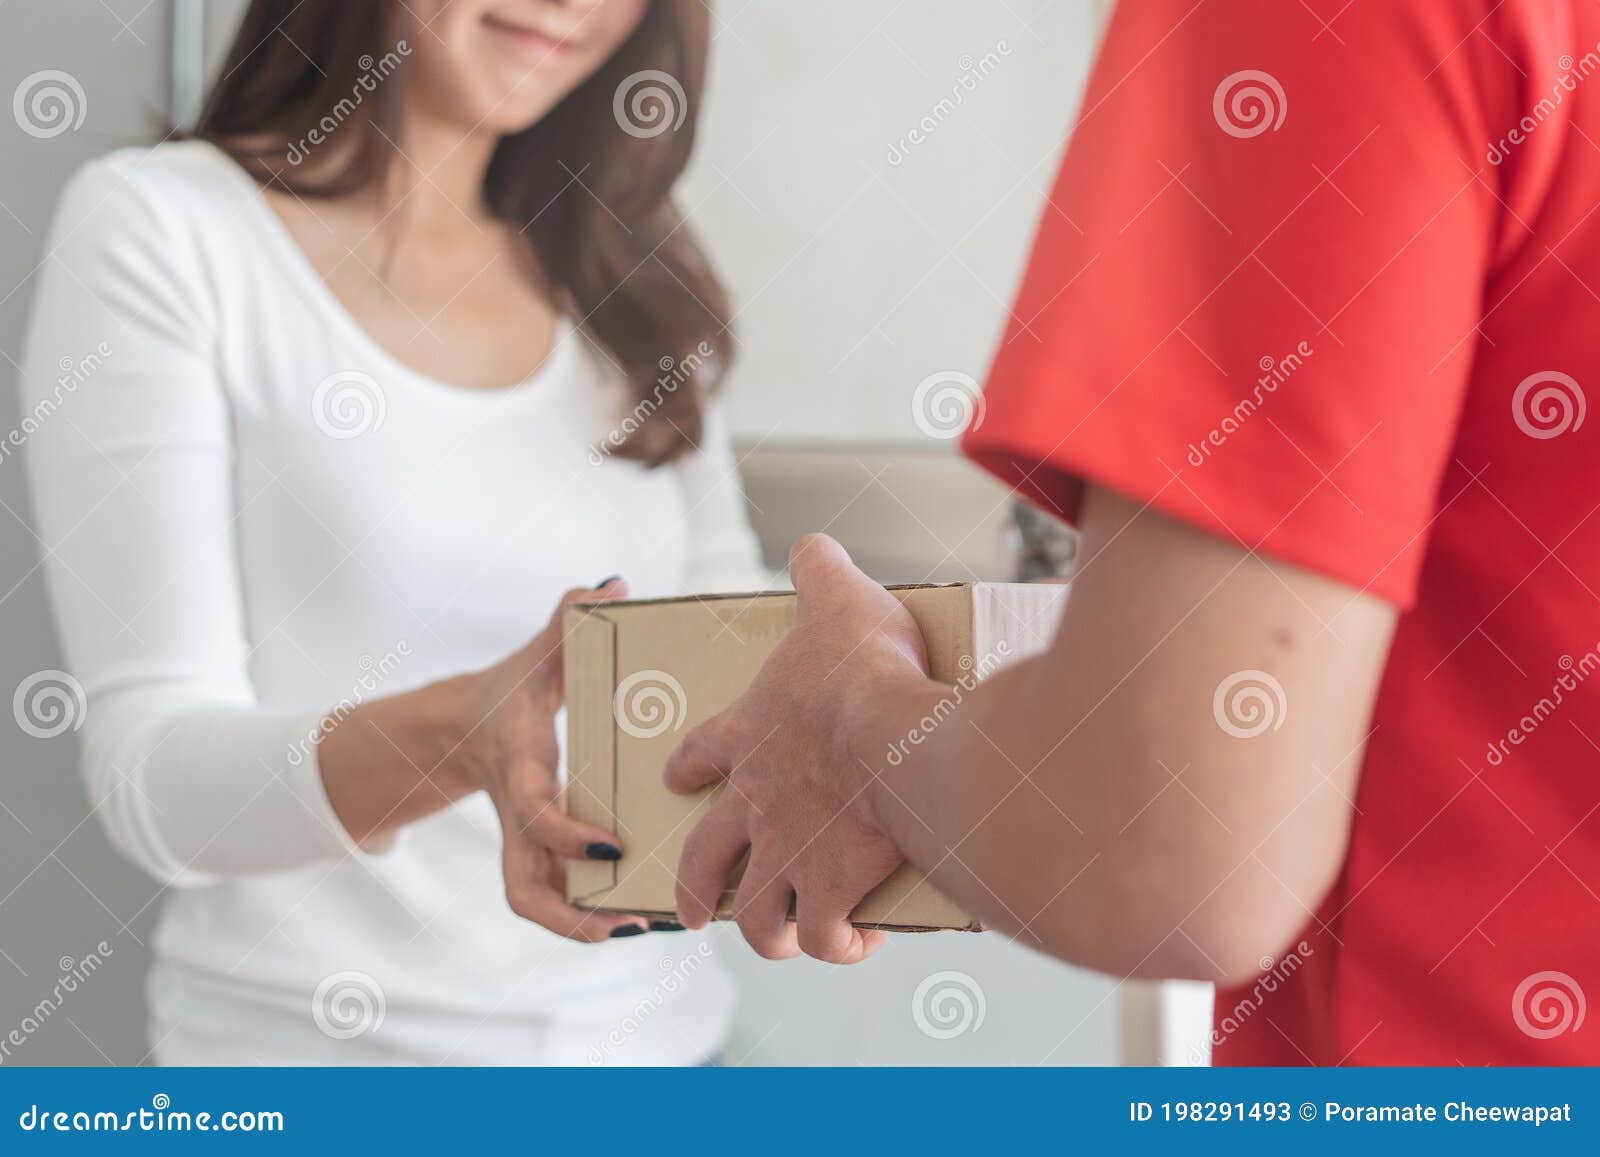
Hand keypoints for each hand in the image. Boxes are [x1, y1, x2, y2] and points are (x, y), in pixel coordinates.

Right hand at [447, 579, 649, 941]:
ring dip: (579, 927)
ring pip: (533, 901)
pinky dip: (586, 913)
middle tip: (624, 925)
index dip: (568, 835)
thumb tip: (613, 584)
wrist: (462, 726)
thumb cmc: (511, 691)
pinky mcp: (534, 851)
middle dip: (568, 915)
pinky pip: (553, 894)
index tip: (614, 844)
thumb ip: (566, 618)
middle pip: (522, 887)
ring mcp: (521, 841)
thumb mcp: (534, 654)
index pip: (536, 814)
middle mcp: (517, 815)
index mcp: (519, 770)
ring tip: (640, 928)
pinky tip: (638, 914)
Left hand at [664, 535, 928, 962]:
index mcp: (751, 737)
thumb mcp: (837, 598)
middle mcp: (757, 804)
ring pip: (757, 915)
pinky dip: (840, 944)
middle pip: (708, 857)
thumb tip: (812, 546)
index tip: (677, 778)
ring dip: (766, 932)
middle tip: (692, 911)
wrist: (890, 736)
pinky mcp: (831, 889)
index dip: (688, 767)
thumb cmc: (864, 667)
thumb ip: (818, 571)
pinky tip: (859, 941)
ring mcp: (789, 853)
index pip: (701, 754)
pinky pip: (826, 935)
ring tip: (782, 940)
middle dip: (697, 889)